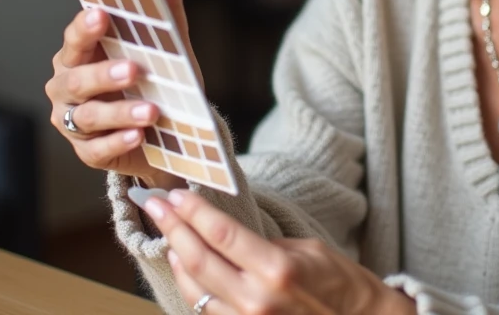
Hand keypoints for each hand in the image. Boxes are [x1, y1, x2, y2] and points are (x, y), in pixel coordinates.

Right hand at [44, 0, 200, 189]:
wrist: (168, 134)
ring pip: (87, 116)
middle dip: (104, 74)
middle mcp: (67, 86)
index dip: (85, 27)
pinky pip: (96, 148)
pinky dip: (118, 141)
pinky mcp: (87, 152)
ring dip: (120, 113)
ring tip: (151, 111)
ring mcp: (73, 122)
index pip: (75, 38)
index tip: (102, 15)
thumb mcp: (167, 49)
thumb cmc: (156, 82)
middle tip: (134, 70)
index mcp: (80, 54)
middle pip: (76, 79)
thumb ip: (165, 11)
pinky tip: (140, 136)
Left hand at [142, 190, 414, 314]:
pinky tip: (185, 268)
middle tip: (157, 206)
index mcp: (277, 269)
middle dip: (173, 229)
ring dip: (177, 258)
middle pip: (198, 260)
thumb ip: (263, 246)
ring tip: (169, 234)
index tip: (176, 195)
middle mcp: (257, 300)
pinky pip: (208, 310)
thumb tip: (229, 237)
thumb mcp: (307, 250)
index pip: (221, 234)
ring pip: (195, 289)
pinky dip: (192, 287)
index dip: (193, 212)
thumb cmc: (341, 284)